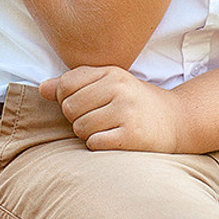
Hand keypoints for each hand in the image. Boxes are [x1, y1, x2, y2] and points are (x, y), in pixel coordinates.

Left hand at [40, 65, 183, 152]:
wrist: (177, 120)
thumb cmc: (136, 102)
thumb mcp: (109, 84)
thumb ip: (75, 84)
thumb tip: (41, 89)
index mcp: (112, 73)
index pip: (65, 85)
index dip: (66, 99)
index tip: (83, 104)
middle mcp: (119, 88)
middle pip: (69, 108)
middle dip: (77, 118)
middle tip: (98, 119)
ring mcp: (126, 111)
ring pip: (80, 128)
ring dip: (88, 134)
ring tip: (107, 129)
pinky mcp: (131, 135)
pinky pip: (94, 143)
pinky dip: (99, 145)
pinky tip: (114, 139)